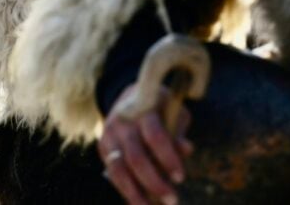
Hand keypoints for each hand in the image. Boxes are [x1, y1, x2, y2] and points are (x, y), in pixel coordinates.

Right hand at [99, 85, 192, 204]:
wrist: (130, 96)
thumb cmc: (160, 108)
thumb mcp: (174, 112)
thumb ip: (179, 131)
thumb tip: (186, 150)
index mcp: (143, 108)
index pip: (155, 136)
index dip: (168, 158)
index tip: (181, 177)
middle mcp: (122, 121)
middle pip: (136, 158)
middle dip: (154, 183)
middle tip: (173, 200)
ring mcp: (109, 134)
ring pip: (118, 171)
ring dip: (136, 194)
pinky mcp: (103, 147)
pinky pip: (113, 174)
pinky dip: (126, 192)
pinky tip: (139, 204)